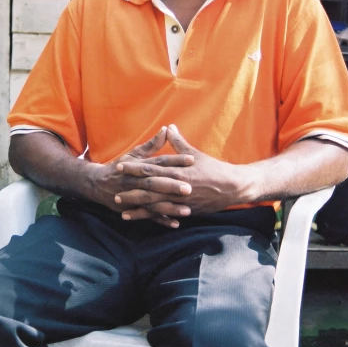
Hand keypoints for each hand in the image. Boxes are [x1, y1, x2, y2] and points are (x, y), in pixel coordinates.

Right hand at [88, 126, 194, 227]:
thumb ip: (152, 144)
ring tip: (187, 210)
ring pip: (152, 202)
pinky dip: (161, 220)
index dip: (174, 161)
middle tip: (190, 188)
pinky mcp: (132, 209)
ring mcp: (133, 197)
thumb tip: (166, 129)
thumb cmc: (120, 167)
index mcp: (138, 167)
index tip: (191, 160)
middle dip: (172, 186)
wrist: (97, 184)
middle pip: (155, 183)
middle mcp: (135, 181)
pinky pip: (148, 216)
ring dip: (169, 207)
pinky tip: (175, 224)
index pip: (159, 162)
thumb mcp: (134, 154)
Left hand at [114, 124, 244, 220]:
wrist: (233, 186)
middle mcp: (177, 186)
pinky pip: (166, 215)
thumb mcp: (195, 154)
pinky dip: (153, 218)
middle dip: (131, 189)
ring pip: (156, 205)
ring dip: (138, 207)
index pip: (151, 167)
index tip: (120, 165)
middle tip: (114, 191)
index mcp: (178, 171)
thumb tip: (168, 127)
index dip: (135, 167)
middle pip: (149, 188)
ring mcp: (181, 201)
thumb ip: (179, 142)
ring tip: (121, 208)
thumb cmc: (214, 168)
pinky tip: (142, 219)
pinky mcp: (187, 211)